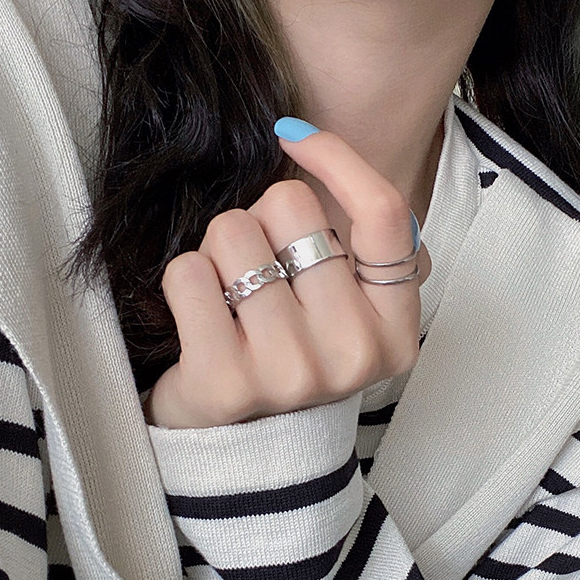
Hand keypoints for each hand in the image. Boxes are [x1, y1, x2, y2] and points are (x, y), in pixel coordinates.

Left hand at [144, 123, 427, 428]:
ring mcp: (292, 374)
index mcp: (393, 331)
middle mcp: (354, 355)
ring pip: (233, 232)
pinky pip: (188, 272)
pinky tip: (202, 317)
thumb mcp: (343, 306)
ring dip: (220, 253)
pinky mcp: (227, 384)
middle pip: (293, 208)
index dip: (337, 158)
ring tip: (231, 298)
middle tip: (262, 273)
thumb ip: (350, 242)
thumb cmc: (292, 353)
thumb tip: (298, 140)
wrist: (243, 441)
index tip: (294, 139)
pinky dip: (186, 280)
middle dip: (263, 222)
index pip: (384, 214)